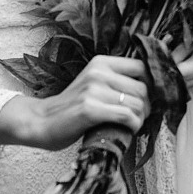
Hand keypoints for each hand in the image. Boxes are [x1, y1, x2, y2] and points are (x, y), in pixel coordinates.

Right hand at [0, 55, 149, 150]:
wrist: (42, 121)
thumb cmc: (71, 107)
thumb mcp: (93, 84)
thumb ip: (116, 81)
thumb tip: (150, 90)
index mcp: (101, 63)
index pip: (141, 67)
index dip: (150, 85)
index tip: (147, 99)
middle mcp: (98, 72)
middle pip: (142, 88)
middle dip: (146, 107)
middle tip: (138, 117)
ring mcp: (93, 90)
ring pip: (137, 104)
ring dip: (140, 119)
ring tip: (131, 125)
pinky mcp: (90, 109)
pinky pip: (126, 116)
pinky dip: (133, 126)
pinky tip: (127, 130)